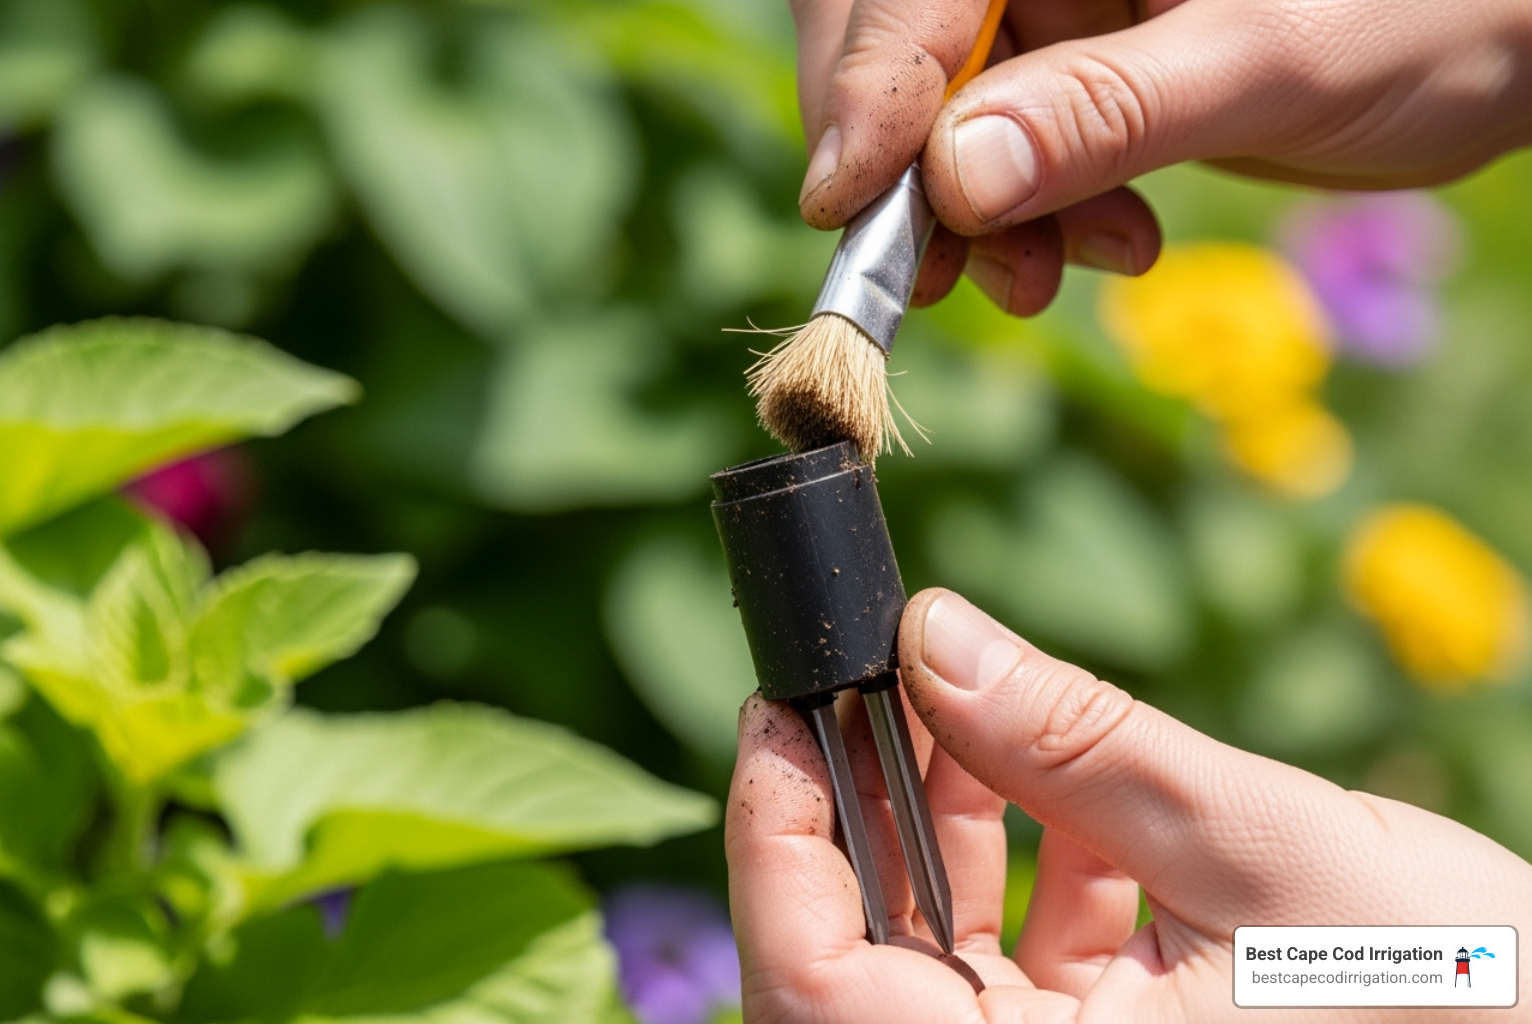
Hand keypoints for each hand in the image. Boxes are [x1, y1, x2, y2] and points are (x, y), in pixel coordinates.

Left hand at [726, 588, 1531, 1021]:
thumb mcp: (1261, 849)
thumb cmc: (1462, 995)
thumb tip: (933, 635)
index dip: (771, 841)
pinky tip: (1043, 757)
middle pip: (858, 956)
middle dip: (856, 804)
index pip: (815, 987)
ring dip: (936, 811)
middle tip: (871, 673)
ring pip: (934, 943)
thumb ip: (1082, 746)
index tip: (775, 709)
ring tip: (954, 688)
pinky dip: (1019, 847)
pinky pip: (1018, 951)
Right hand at [791, 0, 1531, 313]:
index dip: (867, 83)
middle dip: (912, 168)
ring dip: (981, 218)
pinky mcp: (1083, 74)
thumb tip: (955, 176)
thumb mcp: (1265, 59)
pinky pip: (1007, 156)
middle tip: (947, 266)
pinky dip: (1037, 223)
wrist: (1505, 47)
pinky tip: (1111, 246)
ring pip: (943, 119)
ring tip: (1054, 274)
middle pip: (902, 47)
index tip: (849, 200)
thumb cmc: (1430, 9)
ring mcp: (1059, 9)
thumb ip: (1107, 110)